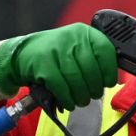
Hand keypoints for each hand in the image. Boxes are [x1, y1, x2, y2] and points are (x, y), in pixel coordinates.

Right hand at [0, 23, 118, 108]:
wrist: (22, 54)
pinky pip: (61, 86)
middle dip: (95, 87)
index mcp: (84, 33)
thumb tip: (112, 78)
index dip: (110, 70)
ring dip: (82, 96)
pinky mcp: (43, 64)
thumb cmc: (56, 54)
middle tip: (94, 95)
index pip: (105, 51)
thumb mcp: (77, 47)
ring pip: (77, 80)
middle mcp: (71, 38)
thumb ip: (94, 57)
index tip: (108, 82)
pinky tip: (70, 102)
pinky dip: (68, 98)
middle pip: (91, 69)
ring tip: (82, 100)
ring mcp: (55, 50)